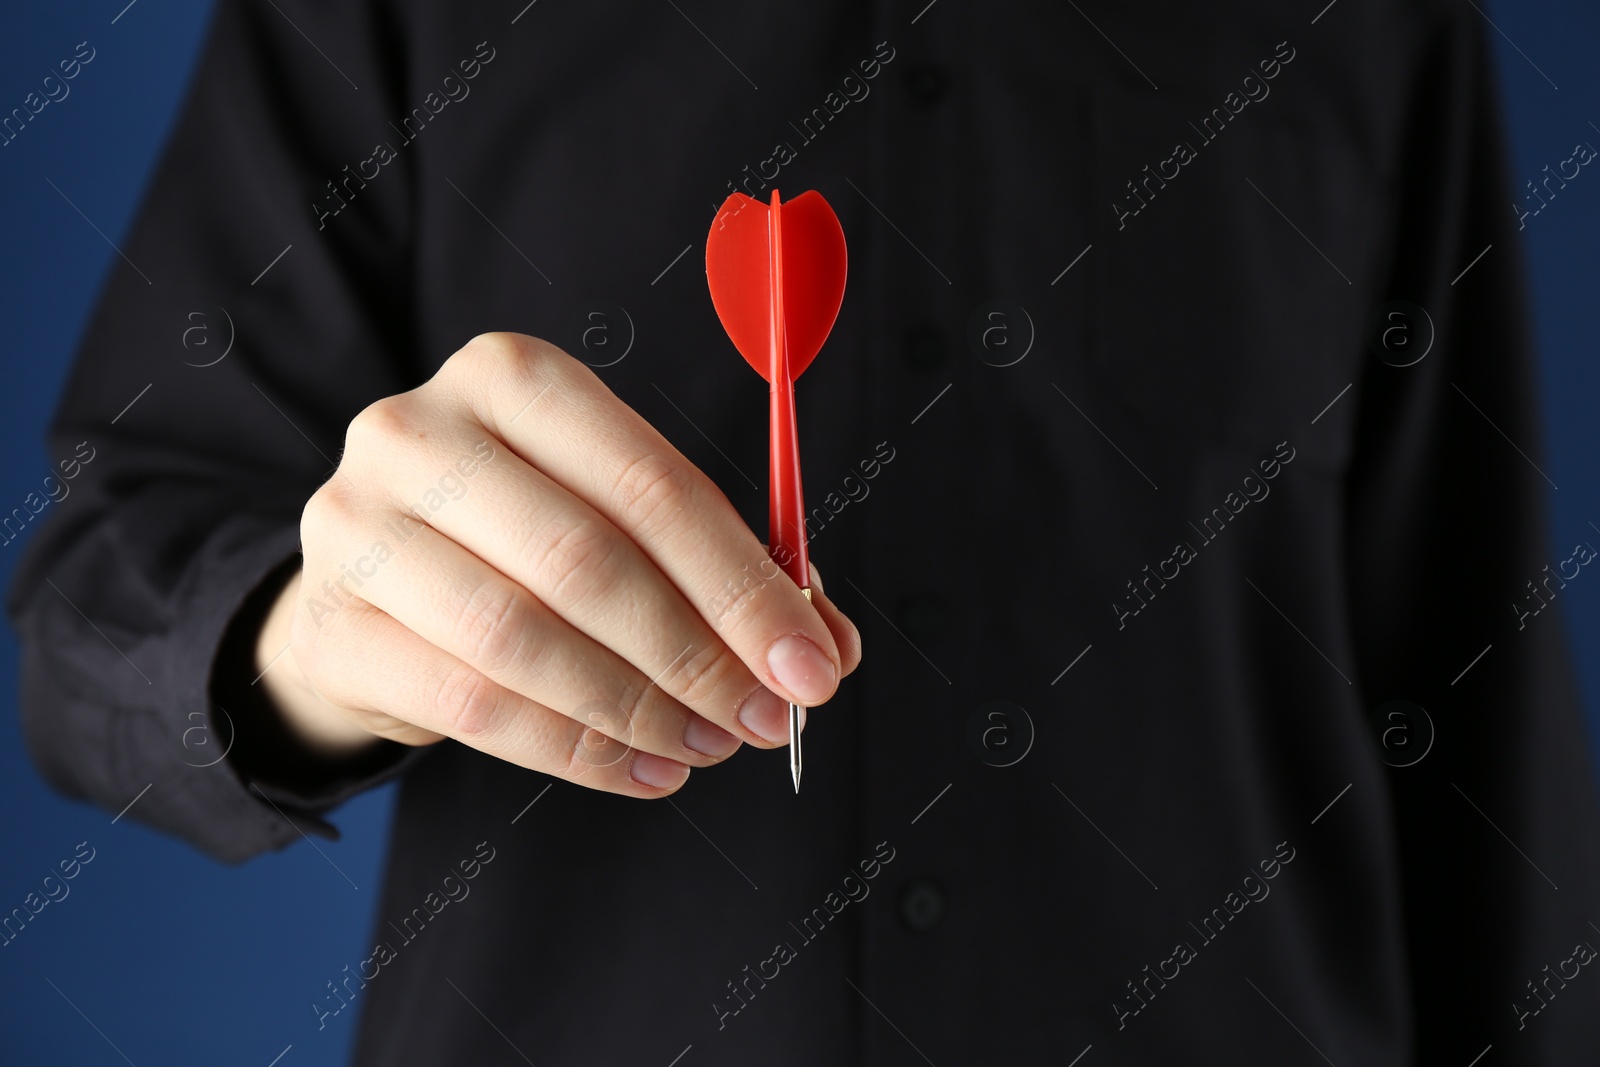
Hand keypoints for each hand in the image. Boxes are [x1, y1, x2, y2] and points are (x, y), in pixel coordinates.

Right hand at [253, 332, 860, 796]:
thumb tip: (823, 647)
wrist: (370, 581)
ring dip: (639, 710)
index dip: (742, 586)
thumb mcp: (616, 515)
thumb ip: (720, 567)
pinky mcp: (331, 622)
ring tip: (706, 747)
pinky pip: (472, 707)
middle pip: (586, 561)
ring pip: (523, 639)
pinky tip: (641, 770)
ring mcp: (357, 526)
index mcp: (510, 376)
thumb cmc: (519, 534)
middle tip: (762, 720)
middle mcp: (419, 432)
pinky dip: (575, 751)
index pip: (650, 485)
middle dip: (696, 656)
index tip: (810, 664)